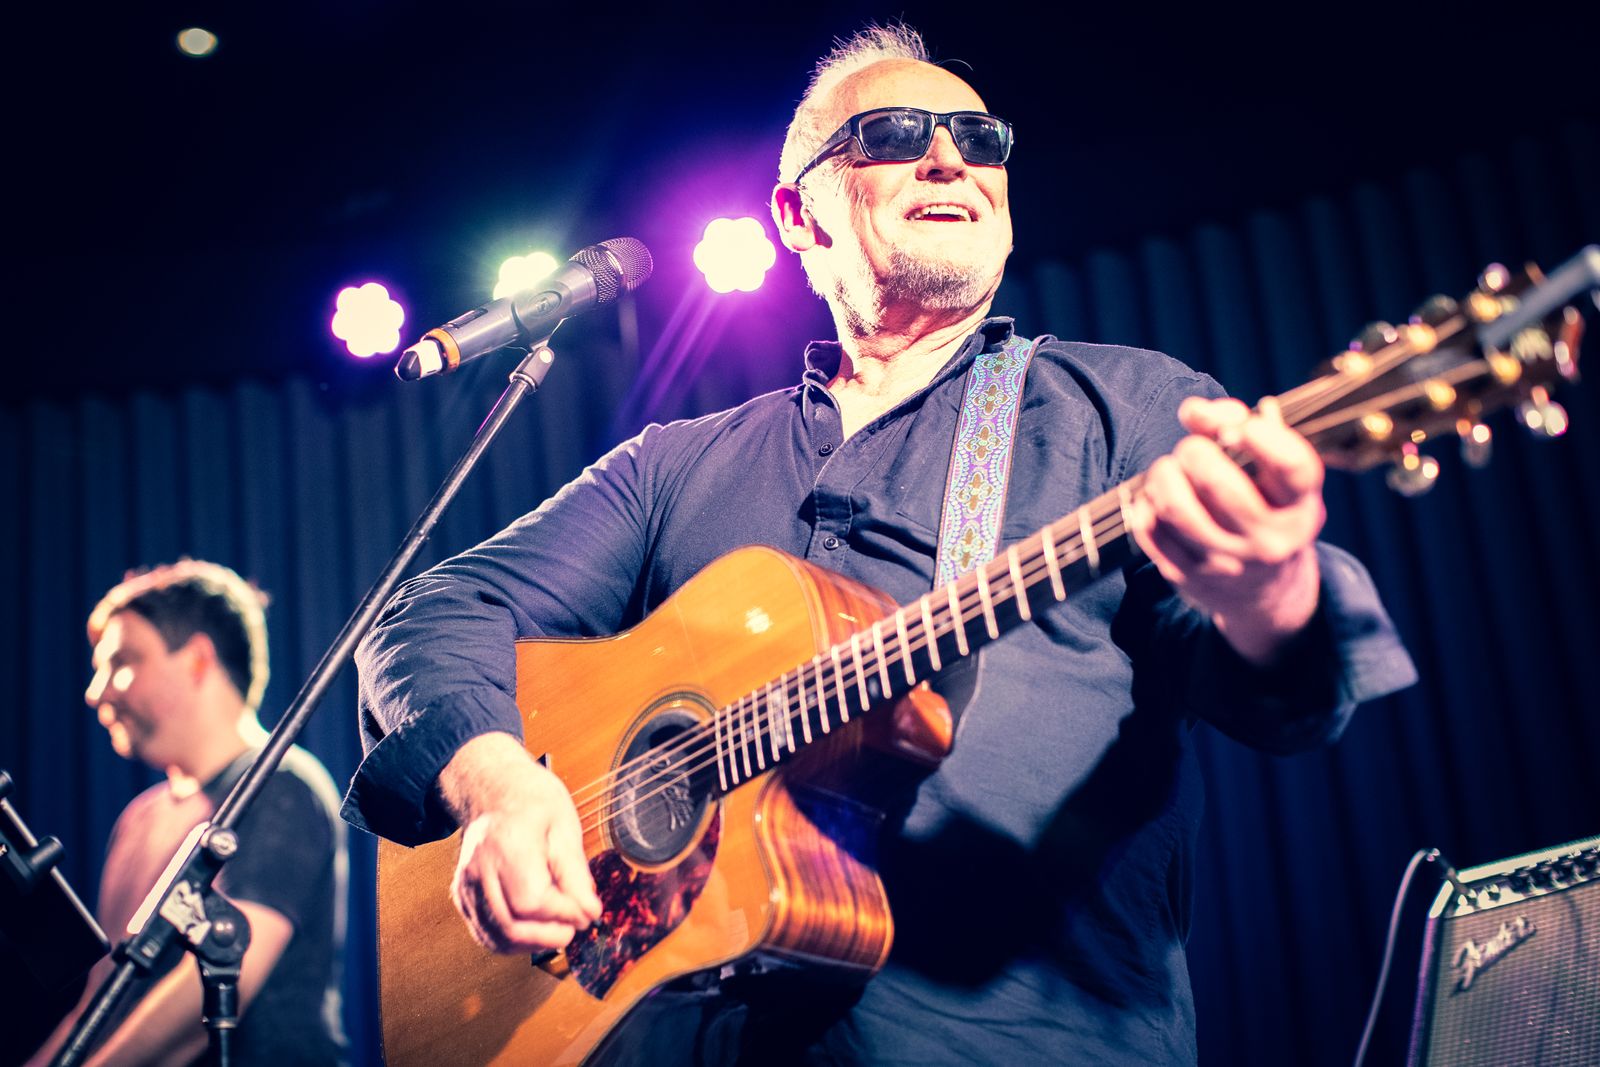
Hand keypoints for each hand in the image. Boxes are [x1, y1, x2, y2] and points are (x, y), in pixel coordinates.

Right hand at [438, 733, 603, 952]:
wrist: (492, 788)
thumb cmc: (530, 800)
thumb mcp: (565, 825)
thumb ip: (576, 872)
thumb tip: (589, 911)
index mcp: (507, 844)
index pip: (532, 901)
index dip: (564, 915)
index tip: (588, 912)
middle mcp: (479, 868)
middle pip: (511, 926)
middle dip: (551, 936)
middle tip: (576, 925)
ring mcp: (466, 884)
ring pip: (497, 937)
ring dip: (533, 944)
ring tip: (559, 928)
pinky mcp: (462, 896)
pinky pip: (485, 934)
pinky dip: (513, 941)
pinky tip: (535, 931)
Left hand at [1127, 396, 1325, 664]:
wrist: (1265, 592)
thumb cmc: (1264, 507)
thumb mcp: (1273, 473)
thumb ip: (1238, 426)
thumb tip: (1195, 412)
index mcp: (1300, 505)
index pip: (1290, 466)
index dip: (1260, 435)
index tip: (1239, 427)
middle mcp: (1269, 539)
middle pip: (1217, 482)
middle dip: (1194, 450)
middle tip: (1192, 449)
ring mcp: (1227, 563)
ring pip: (1176, 507)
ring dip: (1163, 475)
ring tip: (1169, 470)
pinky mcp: (1189, 577)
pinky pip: (1150, 530)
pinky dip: (1145, 504)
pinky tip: (1156, 498)